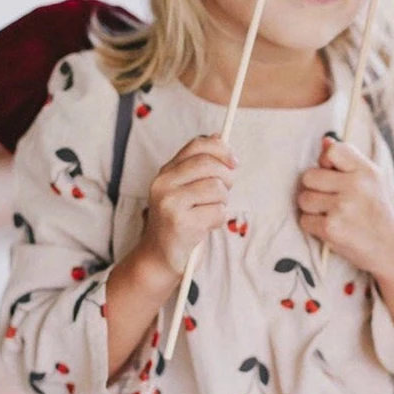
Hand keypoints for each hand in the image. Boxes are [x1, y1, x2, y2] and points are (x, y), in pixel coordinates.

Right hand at [139, 134, 236, 275]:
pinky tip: (206, 226)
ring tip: (210, 211)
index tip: (234, 162)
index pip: (196, 146)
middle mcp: (163, 184)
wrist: (158, 257)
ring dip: (222, 202)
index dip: (220, 149)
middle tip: (225, 191)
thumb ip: (199, 164)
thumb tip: (217, 136)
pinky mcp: (180, 224)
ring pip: (216, 188)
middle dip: (226, 177)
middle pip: (209, 164)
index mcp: (165, 172)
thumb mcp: (184, 188)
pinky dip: (218, 220)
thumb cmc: (179, 220)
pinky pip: (217, 212)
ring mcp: (170, 204)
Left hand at [297, 135, 393, 278]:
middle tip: (331, 199)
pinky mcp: (332, 228)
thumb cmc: (376, 212)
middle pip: (309, 176)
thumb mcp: (371, 181)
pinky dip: (313, 226)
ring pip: (304, 198)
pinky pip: (305, 220)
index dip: (325, 163)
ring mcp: (343, 207)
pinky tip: (331, 228)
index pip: (332, 151)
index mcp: (366, 171)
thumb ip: (347, 160)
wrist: (391, 250)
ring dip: (312, 209)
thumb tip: (324, 140)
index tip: (333, 176)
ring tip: (331, 214)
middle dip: (314, 189)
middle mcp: (356, 186)